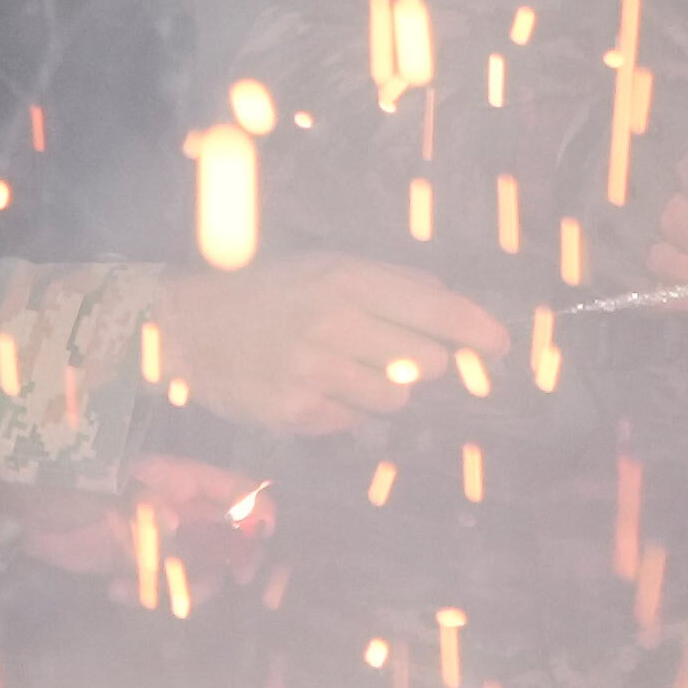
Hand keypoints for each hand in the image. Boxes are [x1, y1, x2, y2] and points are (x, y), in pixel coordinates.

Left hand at [4, 454, 278, 589]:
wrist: (16, 509)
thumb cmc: (62, 484)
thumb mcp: (104, 492)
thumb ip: (141, 509)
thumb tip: (178, 526)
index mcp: (179, 481)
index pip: (238, 491)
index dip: (258, 516)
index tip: (256, 548)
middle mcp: (178, 510)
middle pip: (229, 539)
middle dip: (228, 566)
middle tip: (216, 587)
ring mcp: (158, 538)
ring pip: (199, 570)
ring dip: (185, 589)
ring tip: (148, 593)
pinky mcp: (135, 564)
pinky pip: (160, 587)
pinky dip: (145, 596)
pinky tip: (116, 591)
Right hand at [152, 257, 508, 434]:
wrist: (187, 328)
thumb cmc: (265, 292)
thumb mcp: (324, 266)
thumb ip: (387, 283)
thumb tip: (451, 305)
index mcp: (345, 280)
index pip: (433, 308)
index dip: (476, 329)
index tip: (500, 344)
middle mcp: (334, 324)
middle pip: (426, 361)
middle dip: (425, 362)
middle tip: (395, 354)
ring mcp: (314, 371)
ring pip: (395, 398)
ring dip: (385, 388)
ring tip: (345, 369)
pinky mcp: (296, 411)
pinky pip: (354, 421)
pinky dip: (346, 409)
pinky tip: (315, 387)